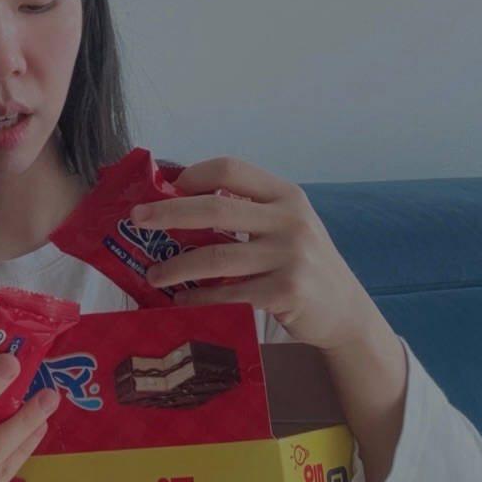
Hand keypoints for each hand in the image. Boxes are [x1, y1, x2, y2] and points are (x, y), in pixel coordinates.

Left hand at [132, 156, 376, 350]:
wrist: (344, 312)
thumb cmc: (304, 267)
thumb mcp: (287, 227)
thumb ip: (249, 214)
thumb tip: (182, 205)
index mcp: (286, 196)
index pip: (231, 169)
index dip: (192, 176)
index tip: (163, 189)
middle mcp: (289, 221)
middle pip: (215, 208)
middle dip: (168, 212)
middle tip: (137, 220)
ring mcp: (289, 257)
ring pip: (216, 256)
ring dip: (177, 266)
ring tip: (153, 275)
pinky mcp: (285, 293)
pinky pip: (229, 294)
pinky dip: (199, 298)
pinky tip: (181, 300)